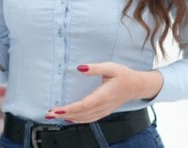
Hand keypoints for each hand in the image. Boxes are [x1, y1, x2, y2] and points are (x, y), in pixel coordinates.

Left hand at [46, 62, 162, 122]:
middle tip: (49, 114)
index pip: (84, 105)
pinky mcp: (104, 111)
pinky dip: (78, 119)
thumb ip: (95, 68)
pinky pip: (90, 118)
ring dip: (69, 118)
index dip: (70, 109)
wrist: (139, 86)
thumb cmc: (125, 75)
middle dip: (64, 115)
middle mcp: (103, 106)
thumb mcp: (111, 67)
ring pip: (85, 118)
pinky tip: (70, 118)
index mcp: (104, 95)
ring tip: (55, 116)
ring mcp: (104, 110)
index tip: (57, 110)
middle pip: (81, 113)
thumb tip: (80, 67)